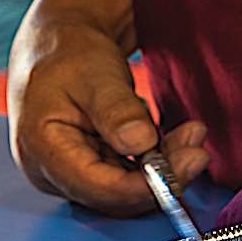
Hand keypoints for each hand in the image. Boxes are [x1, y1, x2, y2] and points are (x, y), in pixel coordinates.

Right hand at [8, 17, 209, 215]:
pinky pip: (127, 175)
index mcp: (42, 151)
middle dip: (162, 177)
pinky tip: (180, 140)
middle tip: (198, 151)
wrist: (58, 46)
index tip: (185, 166)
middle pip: (115, 194)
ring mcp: (71, 173)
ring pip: (126, 186)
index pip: (98, 187)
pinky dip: (156, 160)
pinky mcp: (90, 168)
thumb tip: (142, 143)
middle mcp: (52, 173)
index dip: (144, 186)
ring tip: (194, 135)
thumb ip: (116, 110)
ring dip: (165, 167)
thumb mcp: (94, 74)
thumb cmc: (68, 54)